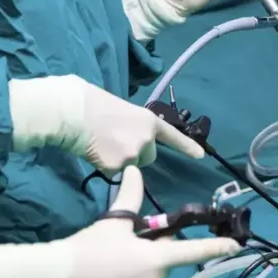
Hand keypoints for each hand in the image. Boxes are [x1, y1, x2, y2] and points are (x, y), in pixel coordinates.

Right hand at [9, 75, 204, 173]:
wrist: (76, 113)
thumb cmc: (94, 105)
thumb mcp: (124, 112)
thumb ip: (136, 128)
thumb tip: (131, 140)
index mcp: (150, 121)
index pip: (173, 136)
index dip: (187, 146)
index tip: (201, 155)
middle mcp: (147, 139)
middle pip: (148, 157)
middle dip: (136, 154)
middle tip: (115, 142)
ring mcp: (134, 154)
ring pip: (131, 166)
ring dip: (120, 160)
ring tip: (102, 144)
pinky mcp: (118, 167)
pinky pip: (114, 172)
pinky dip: (105, 165)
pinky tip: (95, 151)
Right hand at [58, 166, 240, 277]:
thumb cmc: (88, 249)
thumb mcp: (113, 223)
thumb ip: (130, 198)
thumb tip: (134, 171)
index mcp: (157, 260)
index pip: (194, 251)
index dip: (217, 247)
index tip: (236, 245)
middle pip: (165, 260)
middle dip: (153, 249)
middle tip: (128, 240)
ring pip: (150, 275)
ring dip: (141, 265)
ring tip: (111, 258)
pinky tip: (107, 274)